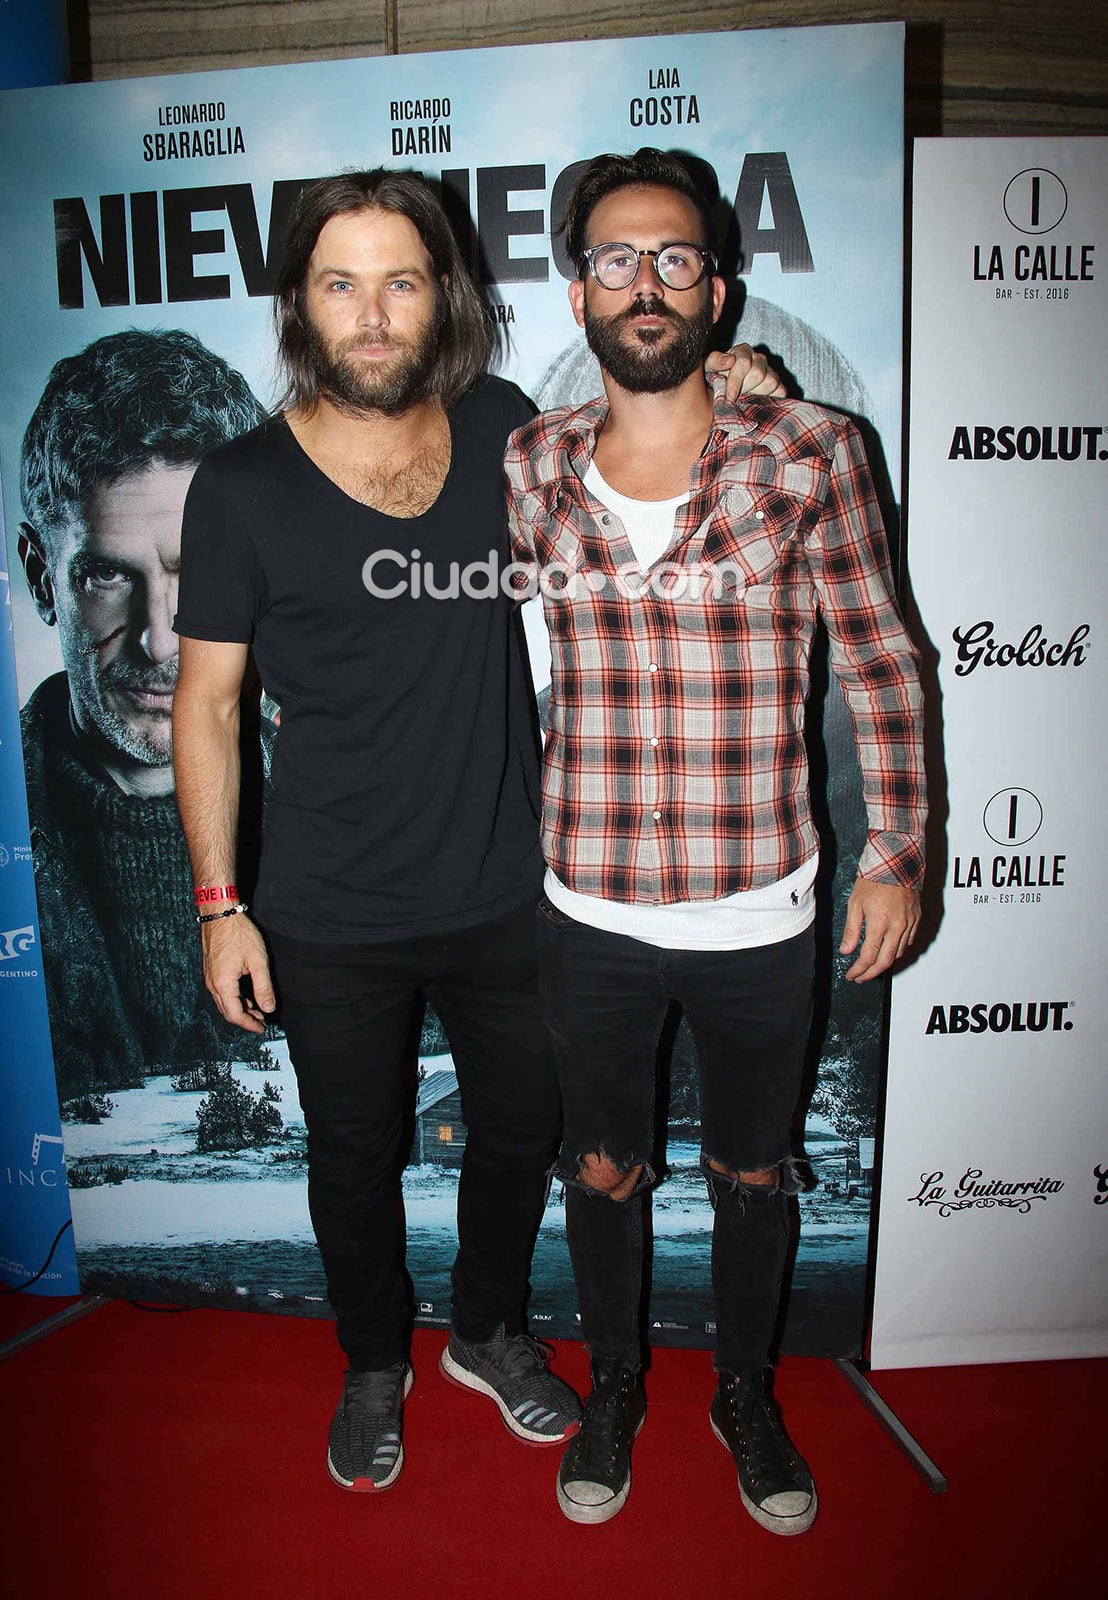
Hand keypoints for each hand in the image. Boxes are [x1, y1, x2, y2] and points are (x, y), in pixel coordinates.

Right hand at [201, 913, 275, 1033]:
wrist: (219, 913)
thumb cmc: (238, 933)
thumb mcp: (257, 960)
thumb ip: (263, 986)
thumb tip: (268, 1008)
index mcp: (223, 985)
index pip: (235, 1015)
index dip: (249, 1025)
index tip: (262, 1029)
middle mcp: (212, 984)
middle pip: (227, 1011)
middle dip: (245, 1019)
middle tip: (262, 1022)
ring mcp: (209, 977)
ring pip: (224, 1002)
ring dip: (240, 1008)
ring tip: (257, 1009)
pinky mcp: (210, 970)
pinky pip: (221, 992)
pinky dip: (234, 998)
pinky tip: (246, 994)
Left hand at [705, 343, 786, 400]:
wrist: (723, 391)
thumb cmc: (715, 378)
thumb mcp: (709, 368)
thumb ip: (715, 361)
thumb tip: (729, 361)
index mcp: (742, 351)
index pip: (744, 363)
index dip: (735, 382)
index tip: (729, 397)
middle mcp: (758, 358)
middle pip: (758, 373)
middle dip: (744, 389)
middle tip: (734, 399)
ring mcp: (770, 371)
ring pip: (770, 381)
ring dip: (756, 394)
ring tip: (743, 399)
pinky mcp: (778, 385)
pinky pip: (780, 391)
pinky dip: (771, 399)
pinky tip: (756, 402)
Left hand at [840, 877, 920, 982]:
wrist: (895, 862)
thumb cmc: (873, 879)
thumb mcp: (855, 904)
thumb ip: (852, 930)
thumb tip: (846, 951)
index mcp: (880, 923)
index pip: (868, 957)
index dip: (859, 970)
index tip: (852, 975)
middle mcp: (897, 926)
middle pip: (885, 961)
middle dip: (871, 973)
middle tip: (861, 978)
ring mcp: (909, 923)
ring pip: (898, 954)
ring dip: (885, 964)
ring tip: (872, 966)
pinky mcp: (916, 918)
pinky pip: (909, 942)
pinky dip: (898, 951)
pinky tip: (889, 951)